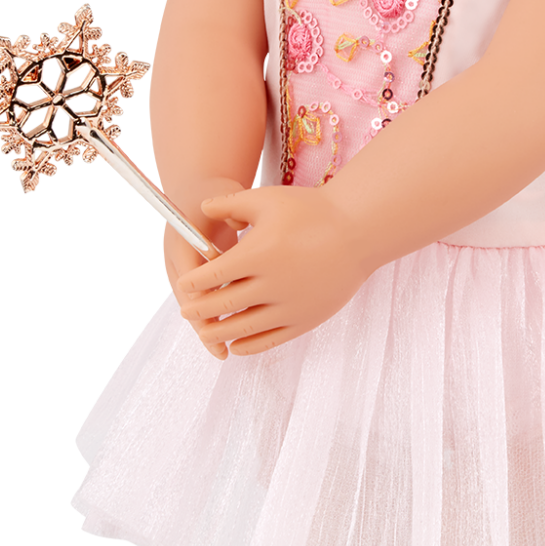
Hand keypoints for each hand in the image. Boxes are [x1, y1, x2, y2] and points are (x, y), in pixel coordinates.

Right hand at [162, 177, 243, 356]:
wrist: (194, 190)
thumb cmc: (211, 192)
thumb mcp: (222, 193)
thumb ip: (229, 210)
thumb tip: (238, 225)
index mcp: (180, 240)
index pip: (190, 277)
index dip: (204, 300)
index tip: (222, 318)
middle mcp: (177, 260)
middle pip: (188, 300)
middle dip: (205, 323)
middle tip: (220, 347)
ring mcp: (182, 271)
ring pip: (194, 306)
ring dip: (208, 328)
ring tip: (223, 353)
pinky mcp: (193, 277)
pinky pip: (202, 303)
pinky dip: (214, 320)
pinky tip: (230, 338)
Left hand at [170, 185, 371, 358]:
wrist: (359, 230)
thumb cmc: (312, 210)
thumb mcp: (268, 199)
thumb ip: (231, 204)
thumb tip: (201, 207)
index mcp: (259, 253)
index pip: (213, 275)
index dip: (194, 283)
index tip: (185, 286)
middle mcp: (273, 283)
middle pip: (225, 305)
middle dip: (201, 310)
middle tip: (187, 312)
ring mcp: (291, 305)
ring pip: (244, 328)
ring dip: (220, 333)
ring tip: (205, 333)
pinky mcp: (306, 319)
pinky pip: (271, 339)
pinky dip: (249, 345)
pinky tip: (236, 346)